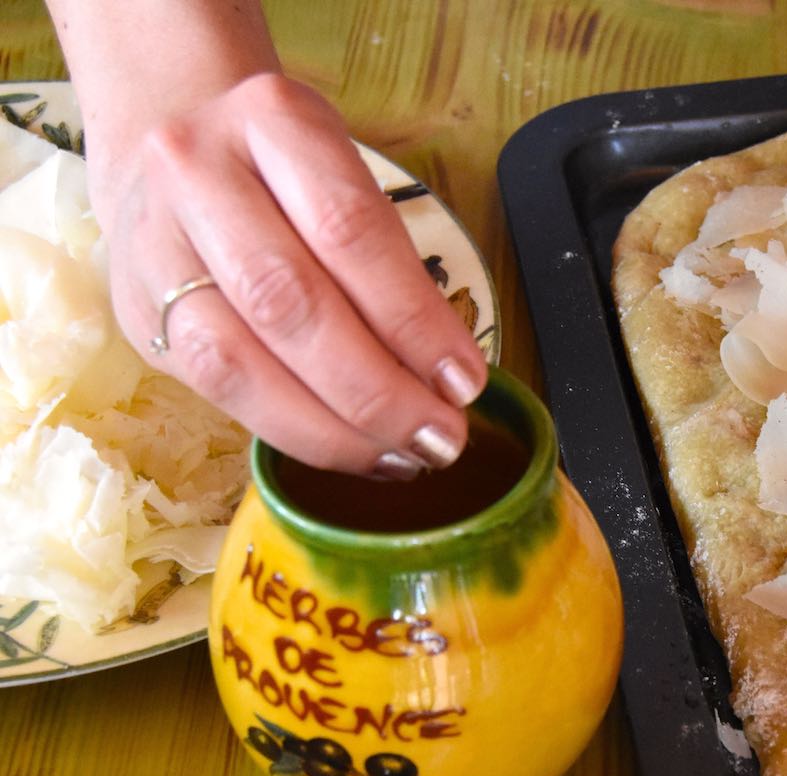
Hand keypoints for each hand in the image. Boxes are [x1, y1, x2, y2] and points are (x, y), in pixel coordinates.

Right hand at [86, 72, 486, 477]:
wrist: (173, 161)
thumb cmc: (288, 180)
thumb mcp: (348, 183)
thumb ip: (393, 266)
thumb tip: (447, 379)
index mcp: (272, 121)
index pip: (350, 230)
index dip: (414, 319)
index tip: (465, 382)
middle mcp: (196, 171)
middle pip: (289, 301)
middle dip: (377, 389)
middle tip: (439, 438)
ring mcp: (153, 241)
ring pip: (237, 359)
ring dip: (331, 427)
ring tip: (399, 456)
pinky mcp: (136, 309)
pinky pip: (215, 389)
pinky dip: (292, 431)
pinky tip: (350, 449)